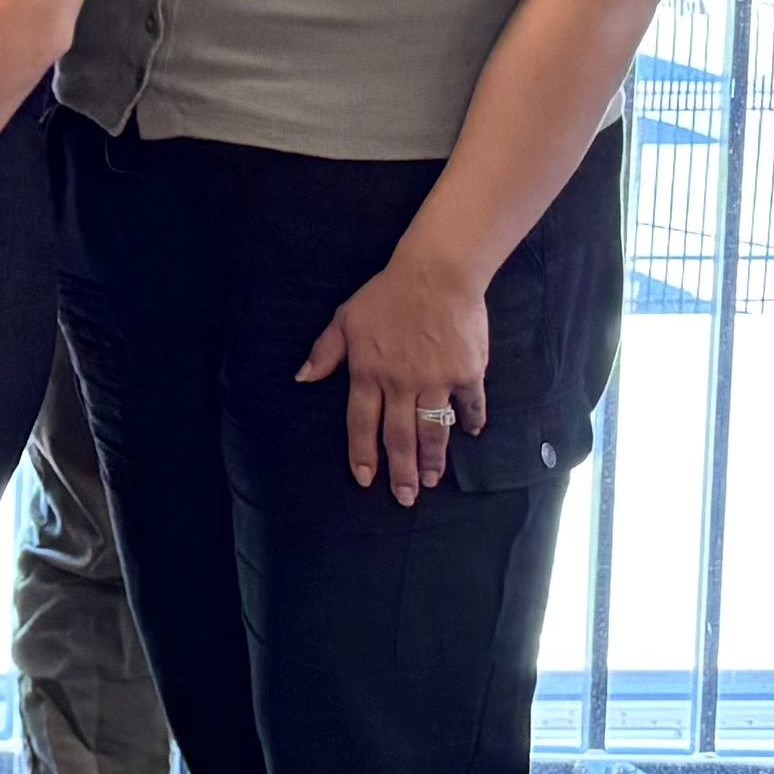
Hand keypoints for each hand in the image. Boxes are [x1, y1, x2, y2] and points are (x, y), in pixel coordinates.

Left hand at [302, 252, 494, 502]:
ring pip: (433, 429)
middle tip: (404, 498)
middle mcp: (401, 383)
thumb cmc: (387, 294)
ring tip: (431, 479)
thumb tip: (302, 378)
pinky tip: (472, 433)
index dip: (363, 454)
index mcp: (368, 373)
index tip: (366, 479)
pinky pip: (470, 404)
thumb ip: (325, 352)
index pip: (361, 424)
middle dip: (400, 471)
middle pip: (399, 437)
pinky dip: (471, 420)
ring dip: (432, 458)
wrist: (436, 274)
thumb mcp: (345, 319)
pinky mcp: (467, 372)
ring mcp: (437, 381)